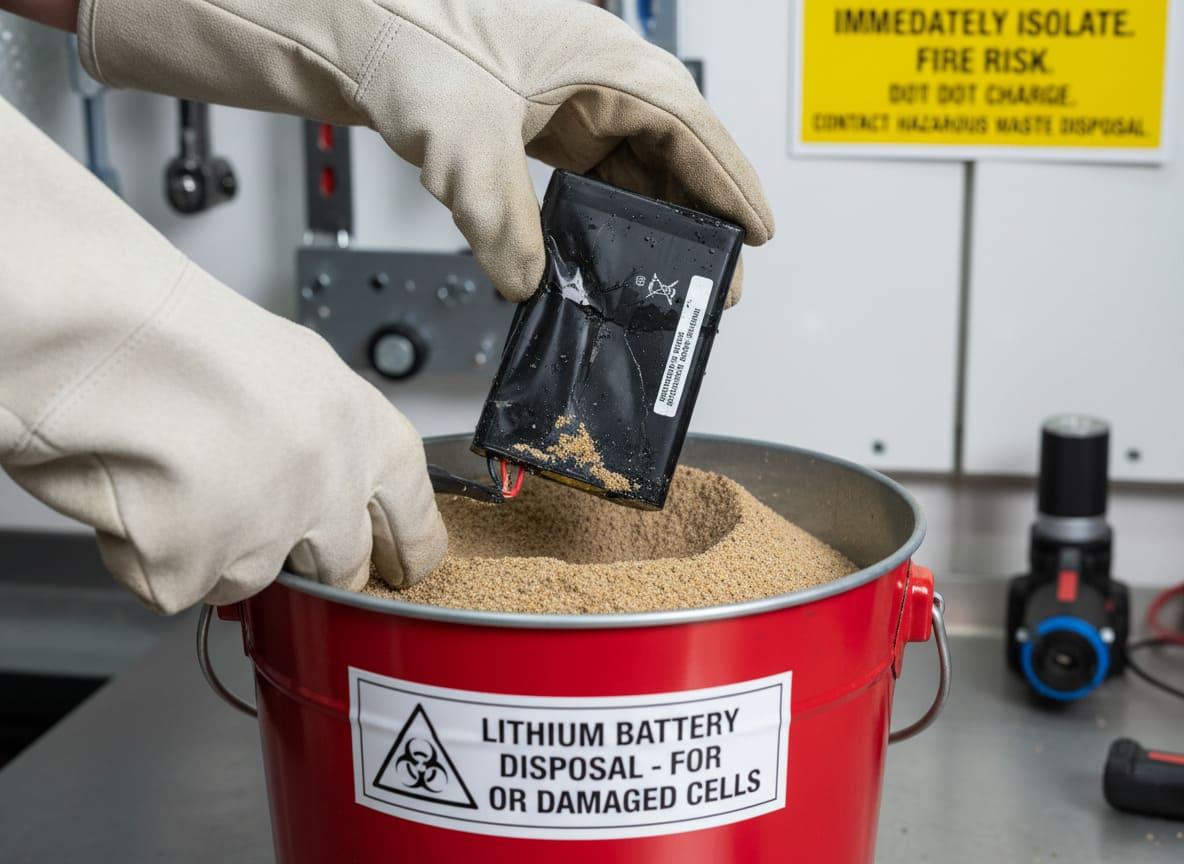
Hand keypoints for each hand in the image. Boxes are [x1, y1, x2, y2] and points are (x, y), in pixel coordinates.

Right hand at [3, 262, 446, 613]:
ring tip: (177, 480)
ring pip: (254, 579)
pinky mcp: (200, 573)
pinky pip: (179, 583)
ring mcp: (268, 541)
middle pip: (343, 566)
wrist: (109, 346)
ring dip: (221, 550)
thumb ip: (325, 430)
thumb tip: (319, 463)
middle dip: (315, 563)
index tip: (406, 565)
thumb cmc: (187, 337)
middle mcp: (330, 492)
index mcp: (366, 434)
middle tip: (269, 525)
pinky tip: (139, 497)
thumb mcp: (296, 368)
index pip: (415, 515)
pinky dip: (153, 554)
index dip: (409, 547)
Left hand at [76, 0, 773, 302]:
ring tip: (659, 276)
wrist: (352, 19)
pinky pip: (591, 171)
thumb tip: (524, 282)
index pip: (697, 132)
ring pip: (633, 166)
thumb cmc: (411, 32)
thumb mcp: (463, 139)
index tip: (758, 235)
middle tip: (709, 280)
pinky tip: (596, 247)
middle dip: (694, 219)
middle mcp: (601, 78)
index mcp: (611, 65)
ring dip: (647, 220)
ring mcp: (571, 98)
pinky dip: (601, 210)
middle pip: (674, 155)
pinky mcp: (540, 119)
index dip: (733, 189)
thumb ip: (499, 220)